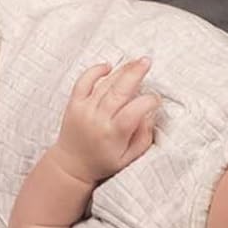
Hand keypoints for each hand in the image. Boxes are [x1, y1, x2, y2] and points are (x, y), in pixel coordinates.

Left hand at [54, 58, 159, 184]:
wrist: (71, 165)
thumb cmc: (104, 162)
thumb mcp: (129, 158)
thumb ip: (143, 137)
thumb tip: (150, 114)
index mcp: (114, 134)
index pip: (134, 112)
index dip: (148, 102)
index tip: (156, 99)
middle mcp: (98, 120)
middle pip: (118, 92)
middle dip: (135, 74)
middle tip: (147, 61)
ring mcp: (84, 110)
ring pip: (104, 84)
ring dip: (121, 70)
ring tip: (135, 62)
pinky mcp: (74, 104)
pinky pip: (83, 82)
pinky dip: (94, 71)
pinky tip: (108, 66)